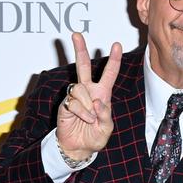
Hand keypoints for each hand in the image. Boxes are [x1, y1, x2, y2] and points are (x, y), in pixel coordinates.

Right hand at [56, 32, 121, 160]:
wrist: (79, 147)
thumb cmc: (95, 136)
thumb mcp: (106, 128)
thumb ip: (105, 115)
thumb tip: (97, 101)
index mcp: (102, 94)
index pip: (109, 74)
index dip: (113, 60)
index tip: (116, 44)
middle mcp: (88, 91)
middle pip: (83, 66)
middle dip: (80, 50)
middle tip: (76, 34)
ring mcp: (75, 96)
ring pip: (80, 88)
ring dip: (87, 105)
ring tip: (89, 118)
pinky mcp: (65, 104)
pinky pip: (73, 102)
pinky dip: (80, 112)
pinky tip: (83, 119)